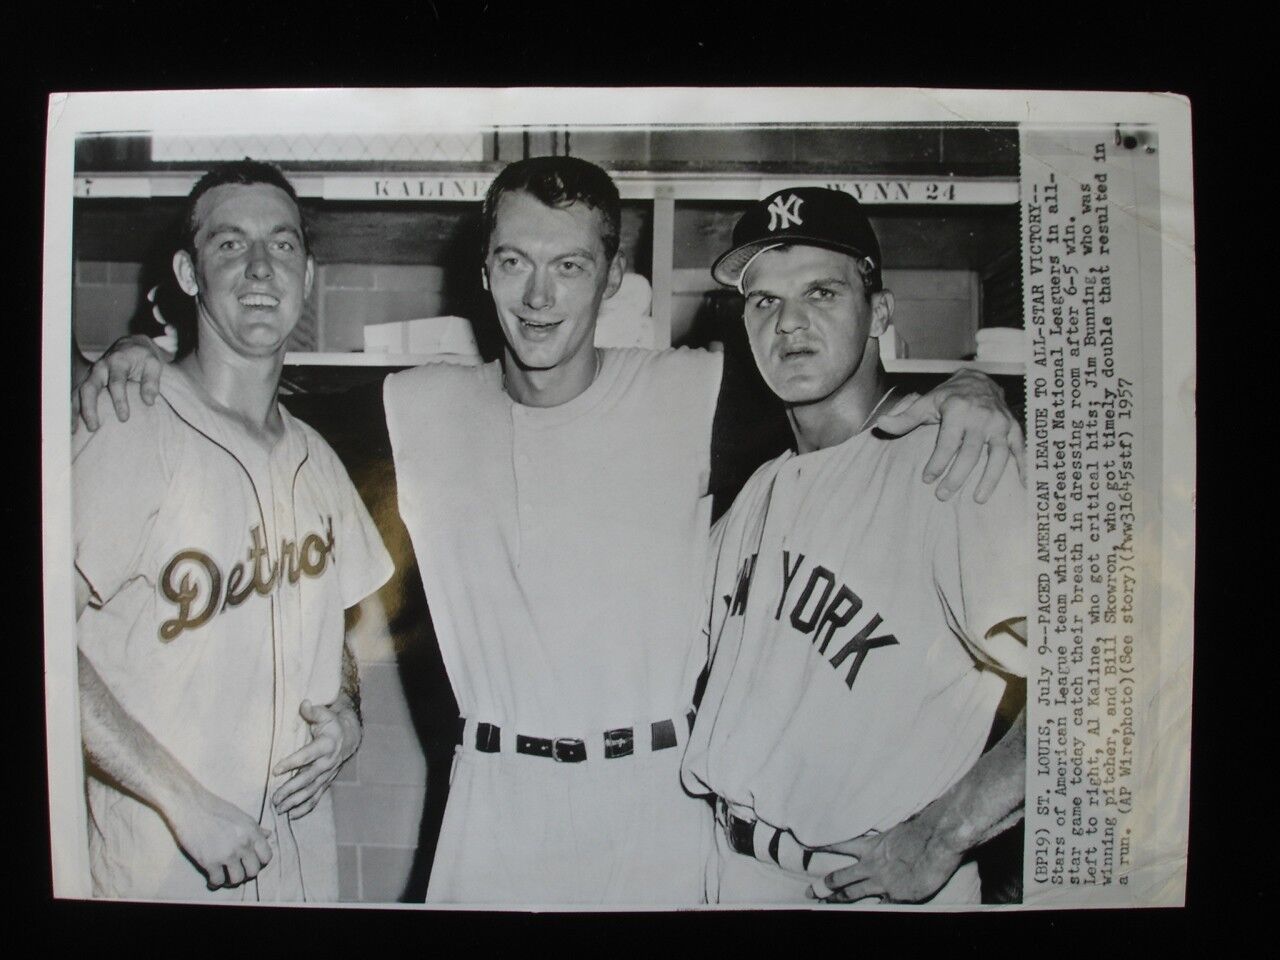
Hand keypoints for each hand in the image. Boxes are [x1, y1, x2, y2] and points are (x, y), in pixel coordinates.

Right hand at [72, 334, 170, 432]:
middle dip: (90, 407)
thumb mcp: (154, 365)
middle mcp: (100, 367)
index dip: (119, 400)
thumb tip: (149, 401)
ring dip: (76, 410)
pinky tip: (72, 425)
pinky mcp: (87, 380)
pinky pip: (76, 395)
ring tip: (76, 429)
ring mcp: (91, 374)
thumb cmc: (144, 358)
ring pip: (78, 392)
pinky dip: (72, 409)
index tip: (124, 418)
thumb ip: (152, 382)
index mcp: (118, 362)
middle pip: (90, 387)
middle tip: (94, 426)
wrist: (132, 346)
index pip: (117, 382)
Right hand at [165, 786, 272, 889]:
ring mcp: (227, 854)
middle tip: (238, 871)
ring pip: (237, 879)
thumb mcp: (241, 816)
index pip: (266, 856)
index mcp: (252, 831)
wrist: (190, 806)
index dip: (260, 862)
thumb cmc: (215, 808)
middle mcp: (243, 844)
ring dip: (231, 881)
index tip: (251, 862)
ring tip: (225, 876)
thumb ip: (255, 828)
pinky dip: (215, 883)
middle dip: (246, 874)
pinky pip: (218, 881)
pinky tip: (212, 879)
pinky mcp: (209, 861)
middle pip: (254, 871)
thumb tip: (268, 834)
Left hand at [270, 698, 360, 819]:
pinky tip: (292, 815)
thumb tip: (304, 704)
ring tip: (279, 808)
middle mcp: (327, 762)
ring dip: (295, 801)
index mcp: (326, 745)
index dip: (291, 763)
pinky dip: (305, 808)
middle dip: (291, 789)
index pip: (306, 756)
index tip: (275, 770)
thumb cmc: (330, 725)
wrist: (348, 738)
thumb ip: (313, 711)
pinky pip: (316, 797)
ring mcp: (327, 774)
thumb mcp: (324, 714)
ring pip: (311, 791)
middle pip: (308, 779)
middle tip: (275, 797)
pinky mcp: (325, 782)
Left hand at [806, 810, 962, 904]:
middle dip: (824, 885)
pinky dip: (873, 908)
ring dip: (838, 899)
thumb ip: (888, 832)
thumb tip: (886, 824)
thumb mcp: (899, 826)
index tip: (805, 846)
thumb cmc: (922, 829)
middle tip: (810, 892)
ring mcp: (882, 882)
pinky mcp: (896, 896)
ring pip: (853, 893)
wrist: (937, 843)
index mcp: (871, 846)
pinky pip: (879, 905)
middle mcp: (872, 865)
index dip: (823, 847)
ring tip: (825, 903)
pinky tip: (864, 913)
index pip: (840, 845)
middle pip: (841, 877)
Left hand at [875, 370, 1025, 502]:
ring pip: (997, 455)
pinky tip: (1023, 485)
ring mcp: (1000, 423)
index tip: (927, 479)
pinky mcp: (1014, 428)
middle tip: (943, 496)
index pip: (947, 443)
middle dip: (957, 476)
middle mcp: (982, 417)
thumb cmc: (949, 396)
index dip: (937, 463)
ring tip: (978, 498)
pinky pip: (1021, 448)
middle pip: (970, 453)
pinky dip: (1024, 466)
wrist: (980, 379)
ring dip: (990, 478)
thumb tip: (881, 425)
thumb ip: (905, 418)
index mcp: (958, 411)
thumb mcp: (926, 403)